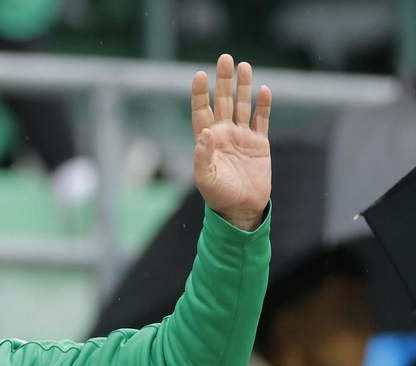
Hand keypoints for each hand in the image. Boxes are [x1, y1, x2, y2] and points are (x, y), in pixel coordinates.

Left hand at [190, 54, 271, 231]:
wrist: (242, 208)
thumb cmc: (218, 195)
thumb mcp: (205, 178)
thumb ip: (202, 156)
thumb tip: (203, 133)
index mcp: (207, 141)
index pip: (201, 111)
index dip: (199, 94)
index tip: (199, 75)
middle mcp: (224, 134)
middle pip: (223, 101)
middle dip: (224, 81)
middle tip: (225, 58)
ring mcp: (242, 136)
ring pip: (242, 105)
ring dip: (243, 86)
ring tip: (244, 66)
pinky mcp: (260, 142)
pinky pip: (262, 119)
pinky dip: (264, 105)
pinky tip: (264, 90)